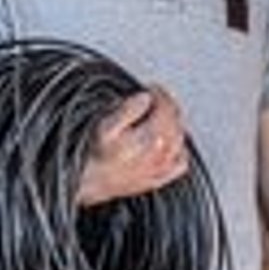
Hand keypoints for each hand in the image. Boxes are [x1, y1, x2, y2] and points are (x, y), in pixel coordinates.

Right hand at [76, 86, 188, 205]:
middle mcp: (162, 153)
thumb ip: (128, 109)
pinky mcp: (162, 178)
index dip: (160, 94)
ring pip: (181, 137)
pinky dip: (180, 148)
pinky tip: (172, 141)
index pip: (166, 108)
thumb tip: (145, 97)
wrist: (86, 181)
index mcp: (151, 138)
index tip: (152, 88)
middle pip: (175, 120)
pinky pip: (182, 161)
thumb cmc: (94, 155)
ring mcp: (164, 167)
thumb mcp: (105, 126)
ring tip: (163, 114)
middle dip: (168, 104)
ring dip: (174, 122)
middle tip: (157, 96)